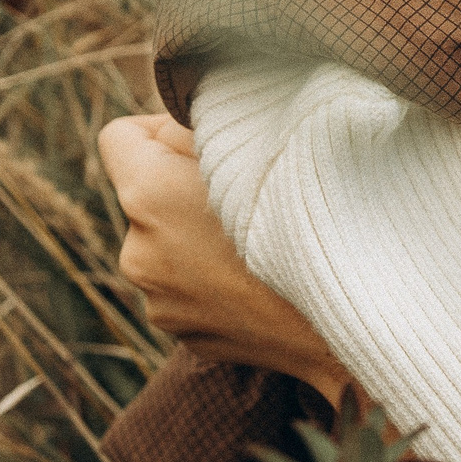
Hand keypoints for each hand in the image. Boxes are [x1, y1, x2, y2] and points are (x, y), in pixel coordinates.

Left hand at [99, 114, 350, 400]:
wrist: (342, 318)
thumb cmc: (303, 219)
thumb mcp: (251, 146)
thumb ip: (199, 128)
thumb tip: (176, 126)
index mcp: (146, 196)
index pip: (117, 137)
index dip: (158, 127)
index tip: (201, 140)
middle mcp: (138, 253)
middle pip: (146, 195)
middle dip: (181, 187)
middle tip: (241, 190)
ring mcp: (158, 302)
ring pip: (168, 245)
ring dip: (197, 236)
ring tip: (256, 239)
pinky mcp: (183, 335)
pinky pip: (189, 288)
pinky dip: (214, 278)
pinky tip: (259, 279)